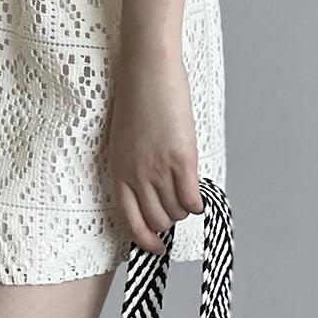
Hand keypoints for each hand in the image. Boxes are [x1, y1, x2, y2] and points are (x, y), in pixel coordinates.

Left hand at [106, 50, 203, 256]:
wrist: (147, 68)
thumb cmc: (135, 96)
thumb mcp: (123, 138)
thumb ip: (133, 166)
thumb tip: (152, 191)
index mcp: (117, 170)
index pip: (130, 222)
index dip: (145, 240)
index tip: (156, 248)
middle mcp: (136, 175)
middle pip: (157, 220)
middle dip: (169, 221)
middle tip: (176, 208)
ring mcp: (158, 168)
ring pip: (176, 212)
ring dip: (183, 209)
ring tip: (186, 192)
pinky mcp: (181, 159)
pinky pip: (192, 199)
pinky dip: (198, 204)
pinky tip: (200, 197)